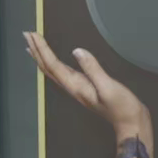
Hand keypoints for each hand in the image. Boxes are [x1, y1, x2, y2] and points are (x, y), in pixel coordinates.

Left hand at [25, 34, 150, 139]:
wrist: (130, 122)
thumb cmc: (122, 107)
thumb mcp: (108, 87)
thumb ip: (93, 69)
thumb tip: (77, 51)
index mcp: (76, 86)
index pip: (53, 64)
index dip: (42, 49)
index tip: (34, 35)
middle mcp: (72, 87)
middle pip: (48, 67)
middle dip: (36, 50)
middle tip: (27, 34)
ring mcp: (78, 88)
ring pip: (53, 70)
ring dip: (41, 56)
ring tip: (32, 45)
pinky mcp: (85, 86)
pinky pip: (62, 73)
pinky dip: (53, 64)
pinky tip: (52, 61)